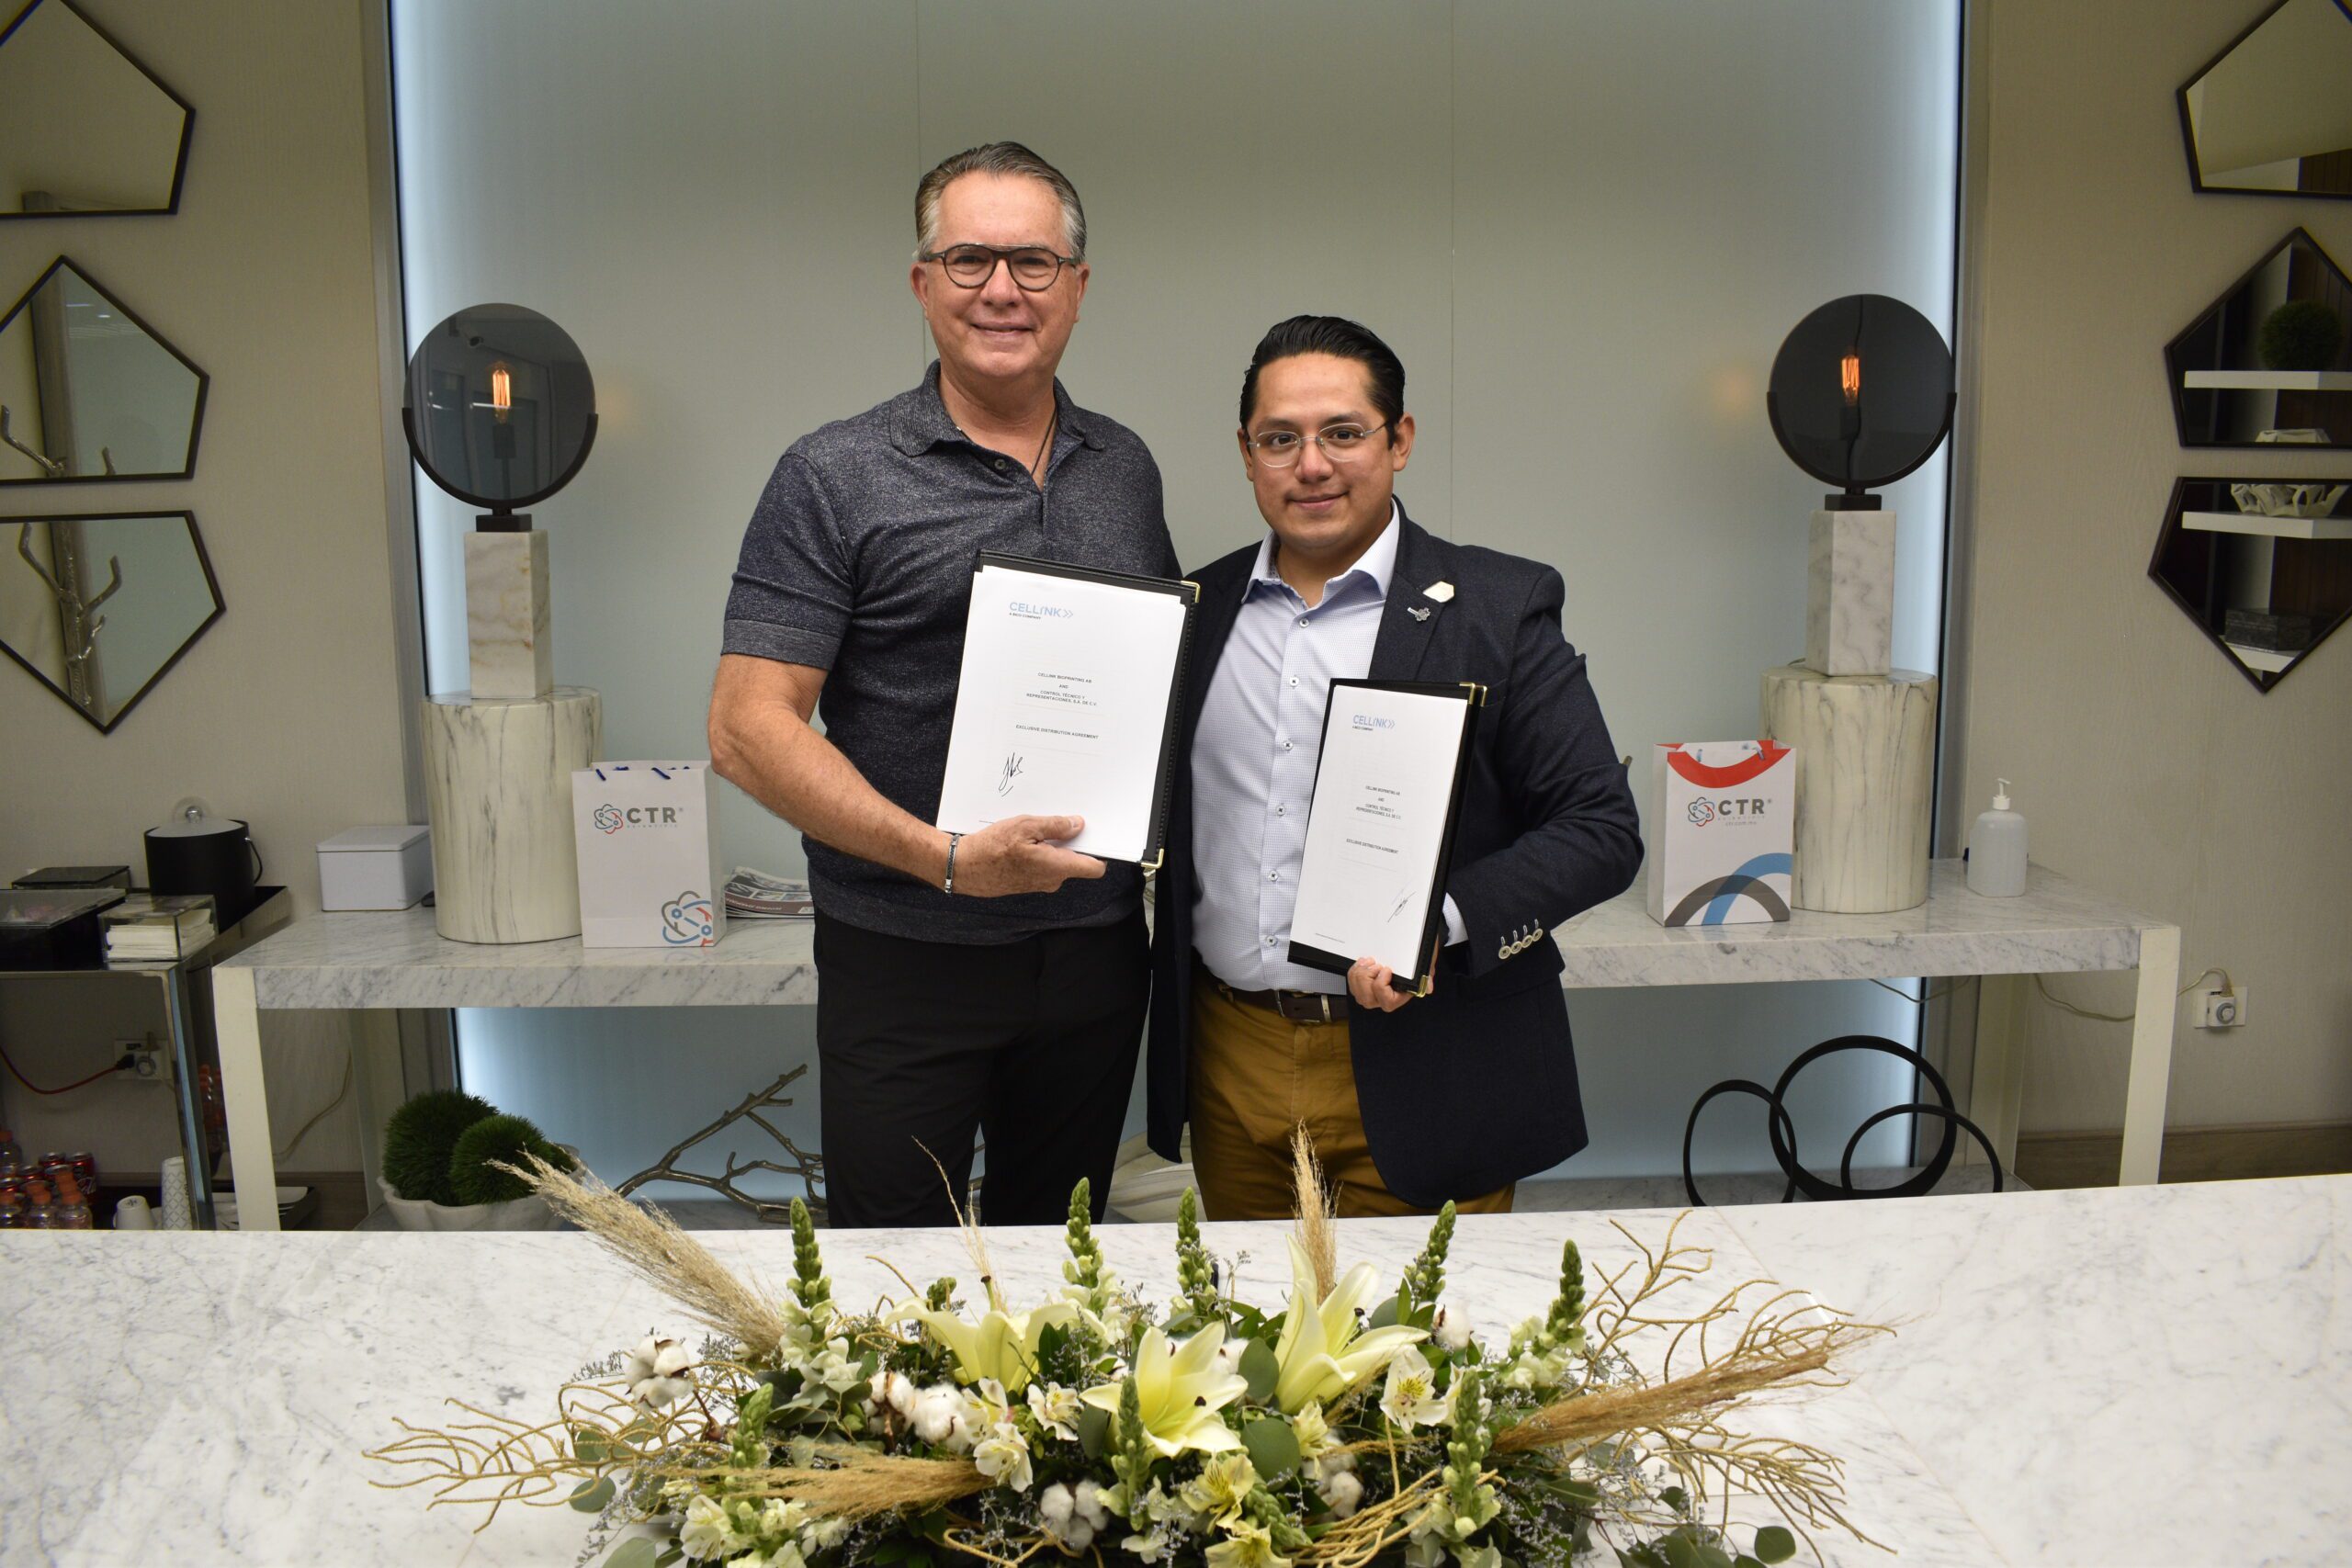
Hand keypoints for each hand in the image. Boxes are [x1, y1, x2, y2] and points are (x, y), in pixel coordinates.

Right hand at [949, 814, 1105, 896]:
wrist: (964, 868)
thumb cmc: (992, 848)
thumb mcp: (1025, 826)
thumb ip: (1055, 826)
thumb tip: (1077, 825)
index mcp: (1057, 867)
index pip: (1094, 868)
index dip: (1100, 851)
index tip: (1098, 836)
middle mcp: (1052, 880)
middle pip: (1075, 860)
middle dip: (1071, 841)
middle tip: (1059, 822)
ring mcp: (1039, 883)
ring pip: (1057, 862)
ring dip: (1052, 846)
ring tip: (1034, 830)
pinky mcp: (1027, 882)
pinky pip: (1042, 866)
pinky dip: (1038, 852)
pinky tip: (1023, 842)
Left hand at [1347, 953, 1427, 1011]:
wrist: (1411, 948)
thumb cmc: (1417, 957)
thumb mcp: (1425, 963)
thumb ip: (1427, 975)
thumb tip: (1428, 988)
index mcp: (1401, 994)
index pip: (1387, 1002)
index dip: (1381, 986)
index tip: (1386, 969)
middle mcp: (1386, 997)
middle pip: (1368, 1000)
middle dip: (1366, 980)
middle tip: (1375, 964)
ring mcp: (1374, 993)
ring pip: (1359, 994)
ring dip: (1359, 975)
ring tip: (1368, 962)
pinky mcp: (1364, 986)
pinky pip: (1353, 986)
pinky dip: (1354, 974)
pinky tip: (1362, 963)